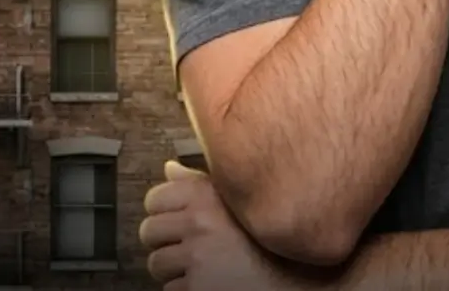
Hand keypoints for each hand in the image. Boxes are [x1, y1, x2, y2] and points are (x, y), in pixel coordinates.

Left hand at [141, 161, 323, 290]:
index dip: (163, 211)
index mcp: (208, 196)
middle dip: (164, 241)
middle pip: (149, 231)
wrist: (299, 282)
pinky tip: (209, 283)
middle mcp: (199, 223)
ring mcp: (196, 257)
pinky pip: (171, 289)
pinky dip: (185, 289)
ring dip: (174, 268)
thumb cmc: (272, 241)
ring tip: (201, 267)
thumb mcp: (242, 199)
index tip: (177, 219)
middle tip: (188, 246)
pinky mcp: (196, 289)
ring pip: (157, 264)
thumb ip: (202, 183)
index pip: (155, 198)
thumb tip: (169, 169)